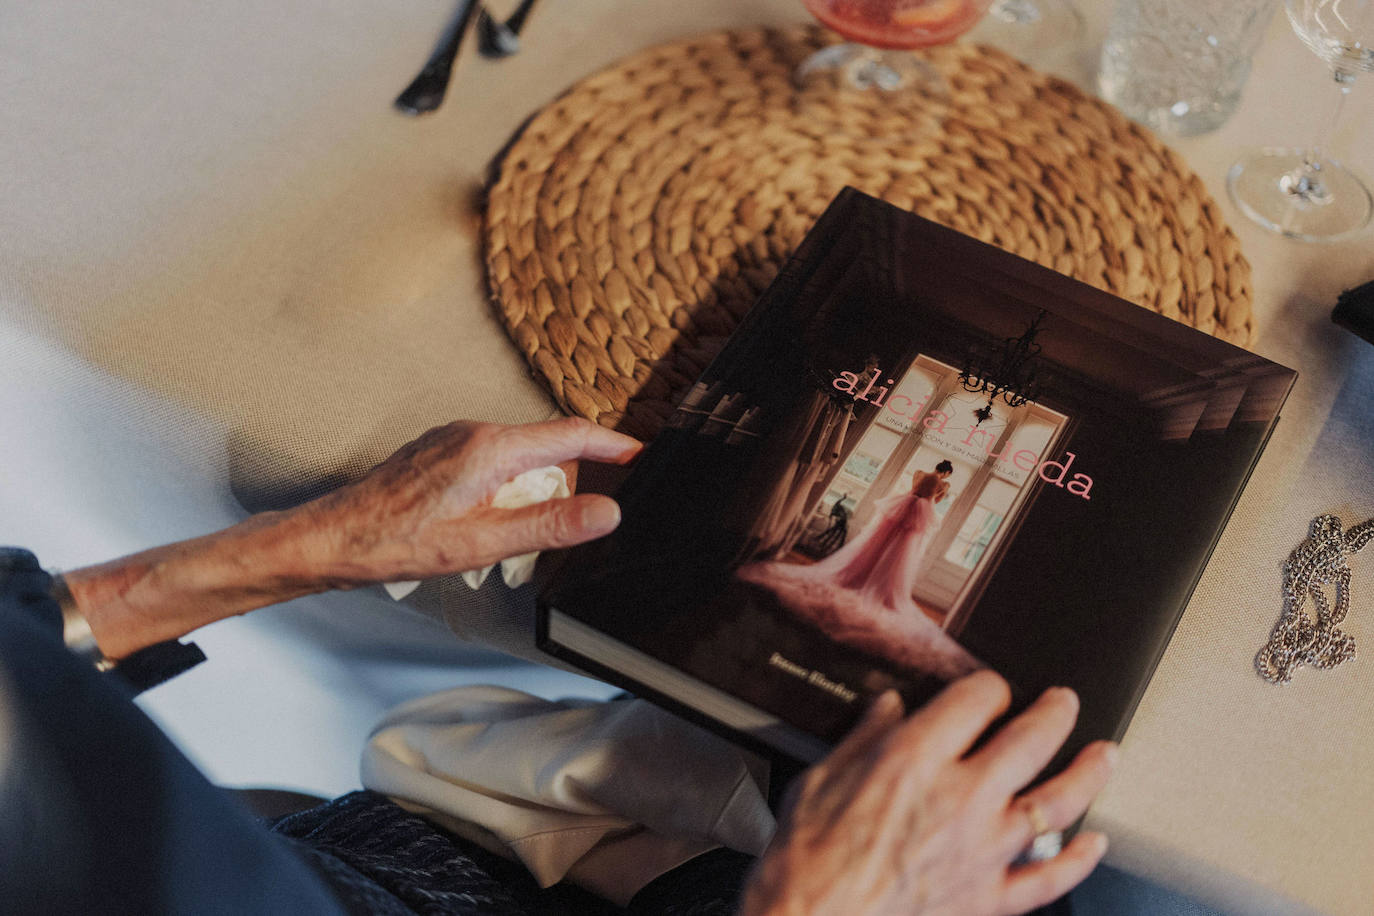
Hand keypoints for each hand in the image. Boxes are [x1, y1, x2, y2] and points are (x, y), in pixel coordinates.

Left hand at [300, 416, 641, 585]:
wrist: (330, 538)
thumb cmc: (395, 543)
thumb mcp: (484, 543)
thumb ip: (550, 524)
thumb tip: (606, 511)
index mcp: (491, 449)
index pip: (570, 435)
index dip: (612, 445)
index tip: (640, 455)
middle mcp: (473, 432)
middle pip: (545, 448)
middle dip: (564, 484)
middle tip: (561, 529)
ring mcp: (452, 438)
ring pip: (516, 458)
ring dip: (528, 493)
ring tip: (506, 540)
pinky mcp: (437, 451)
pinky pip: (489, 462)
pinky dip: (502, 490)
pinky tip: (481, 525)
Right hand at [740, 671, 1115, 915]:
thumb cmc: (806, 862)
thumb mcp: (820, 780)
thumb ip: (863, 739)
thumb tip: (885, 711)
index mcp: (915, 758)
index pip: (976, 698)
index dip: (989, 686)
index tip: (989, 689)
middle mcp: (959, 798)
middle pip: (1030, 740)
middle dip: (1055, 713)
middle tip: (1065, 702)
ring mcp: (982, 850)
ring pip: (1056, 803)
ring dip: (1087, 774)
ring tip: (1104, 755)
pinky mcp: (988, 899)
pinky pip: (1049, 878)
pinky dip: (1078, 860)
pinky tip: (1093, 845)